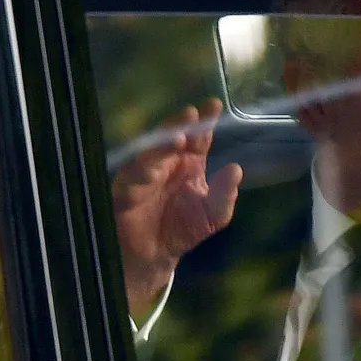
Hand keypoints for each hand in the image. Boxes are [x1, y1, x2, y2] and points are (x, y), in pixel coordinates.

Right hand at [112, 99, 242, 312]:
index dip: (205, 121)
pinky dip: (140, 175)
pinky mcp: (124, 192)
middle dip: (180, 125)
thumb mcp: (214, 215)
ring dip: (161, 147)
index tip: (213, 105)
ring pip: (149, 154)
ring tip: (176, 141)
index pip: (198, 137)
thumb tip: (236, 169)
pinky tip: (152, 171)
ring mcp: (143, 175)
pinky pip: (130, 180)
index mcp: (189, 163)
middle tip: (191, 114)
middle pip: (170, 138)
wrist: (155, 255)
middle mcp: (165, 163)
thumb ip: (225, 195)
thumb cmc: (184, 228)